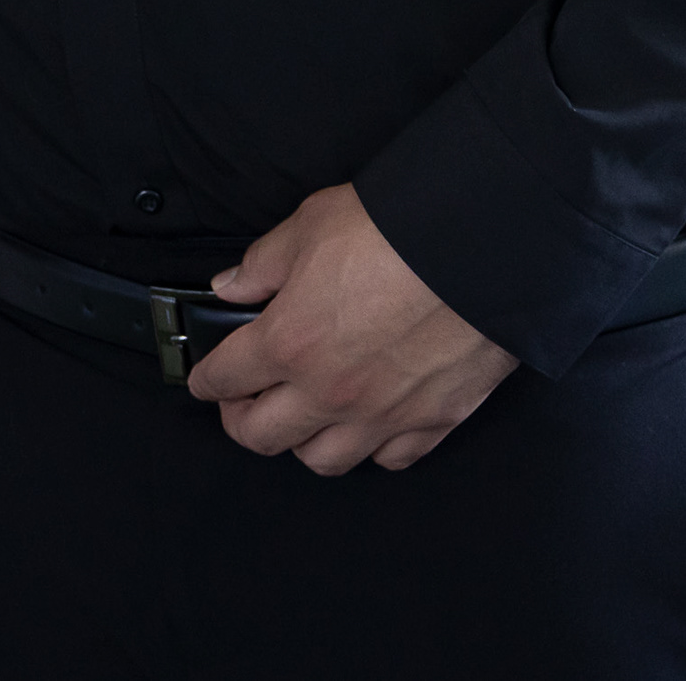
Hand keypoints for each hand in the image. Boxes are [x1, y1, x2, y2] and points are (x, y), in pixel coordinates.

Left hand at [184, 185, 518, 474]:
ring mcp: (382, 414)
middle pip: (262, 436)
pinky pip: (391, 458)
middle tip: (243, 402)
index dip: (205, 379)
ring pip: (323, 459)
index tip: (204, 379)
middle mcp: (329, 390)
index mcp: (288, 341)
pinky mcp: (433, 421)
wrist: (481, 247)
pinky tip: (367, 423)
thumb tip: (231, 285)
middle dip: (241, 420)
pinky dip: (373, 448)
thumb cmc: (397, 230)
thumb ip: (262, 265)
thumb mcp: (309, 226)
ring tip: (302, 415)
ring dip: (303, 440)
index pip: (224, 378)